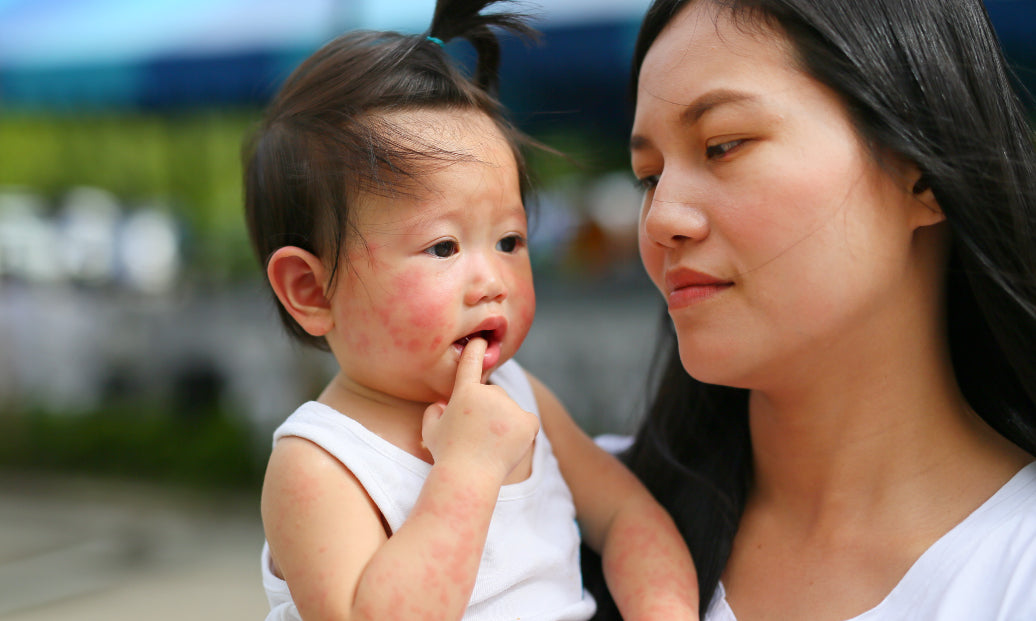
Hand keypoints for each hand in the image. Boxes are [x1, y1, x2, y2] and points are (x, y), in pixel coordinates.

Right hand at [421, 338, 538, 481]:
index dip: (477, 349)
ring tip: (490, 444)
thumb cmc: (446, 454)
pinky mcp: (528, 422)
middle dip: (488, 410)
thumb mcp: (430, 430)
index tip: (481, 339)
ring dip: (503, 422)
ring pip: (509, 410)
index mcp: (465, 391)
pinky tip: (508, 445)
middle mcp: (490, 393)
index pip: (472, 362)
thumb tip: (443, 404)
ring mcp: (510, 407)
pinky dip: (521, 431)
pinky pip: (527, 421)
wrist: (468, 477)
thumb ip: (434, 412)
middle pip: (493, 395)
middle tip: (477, 435)